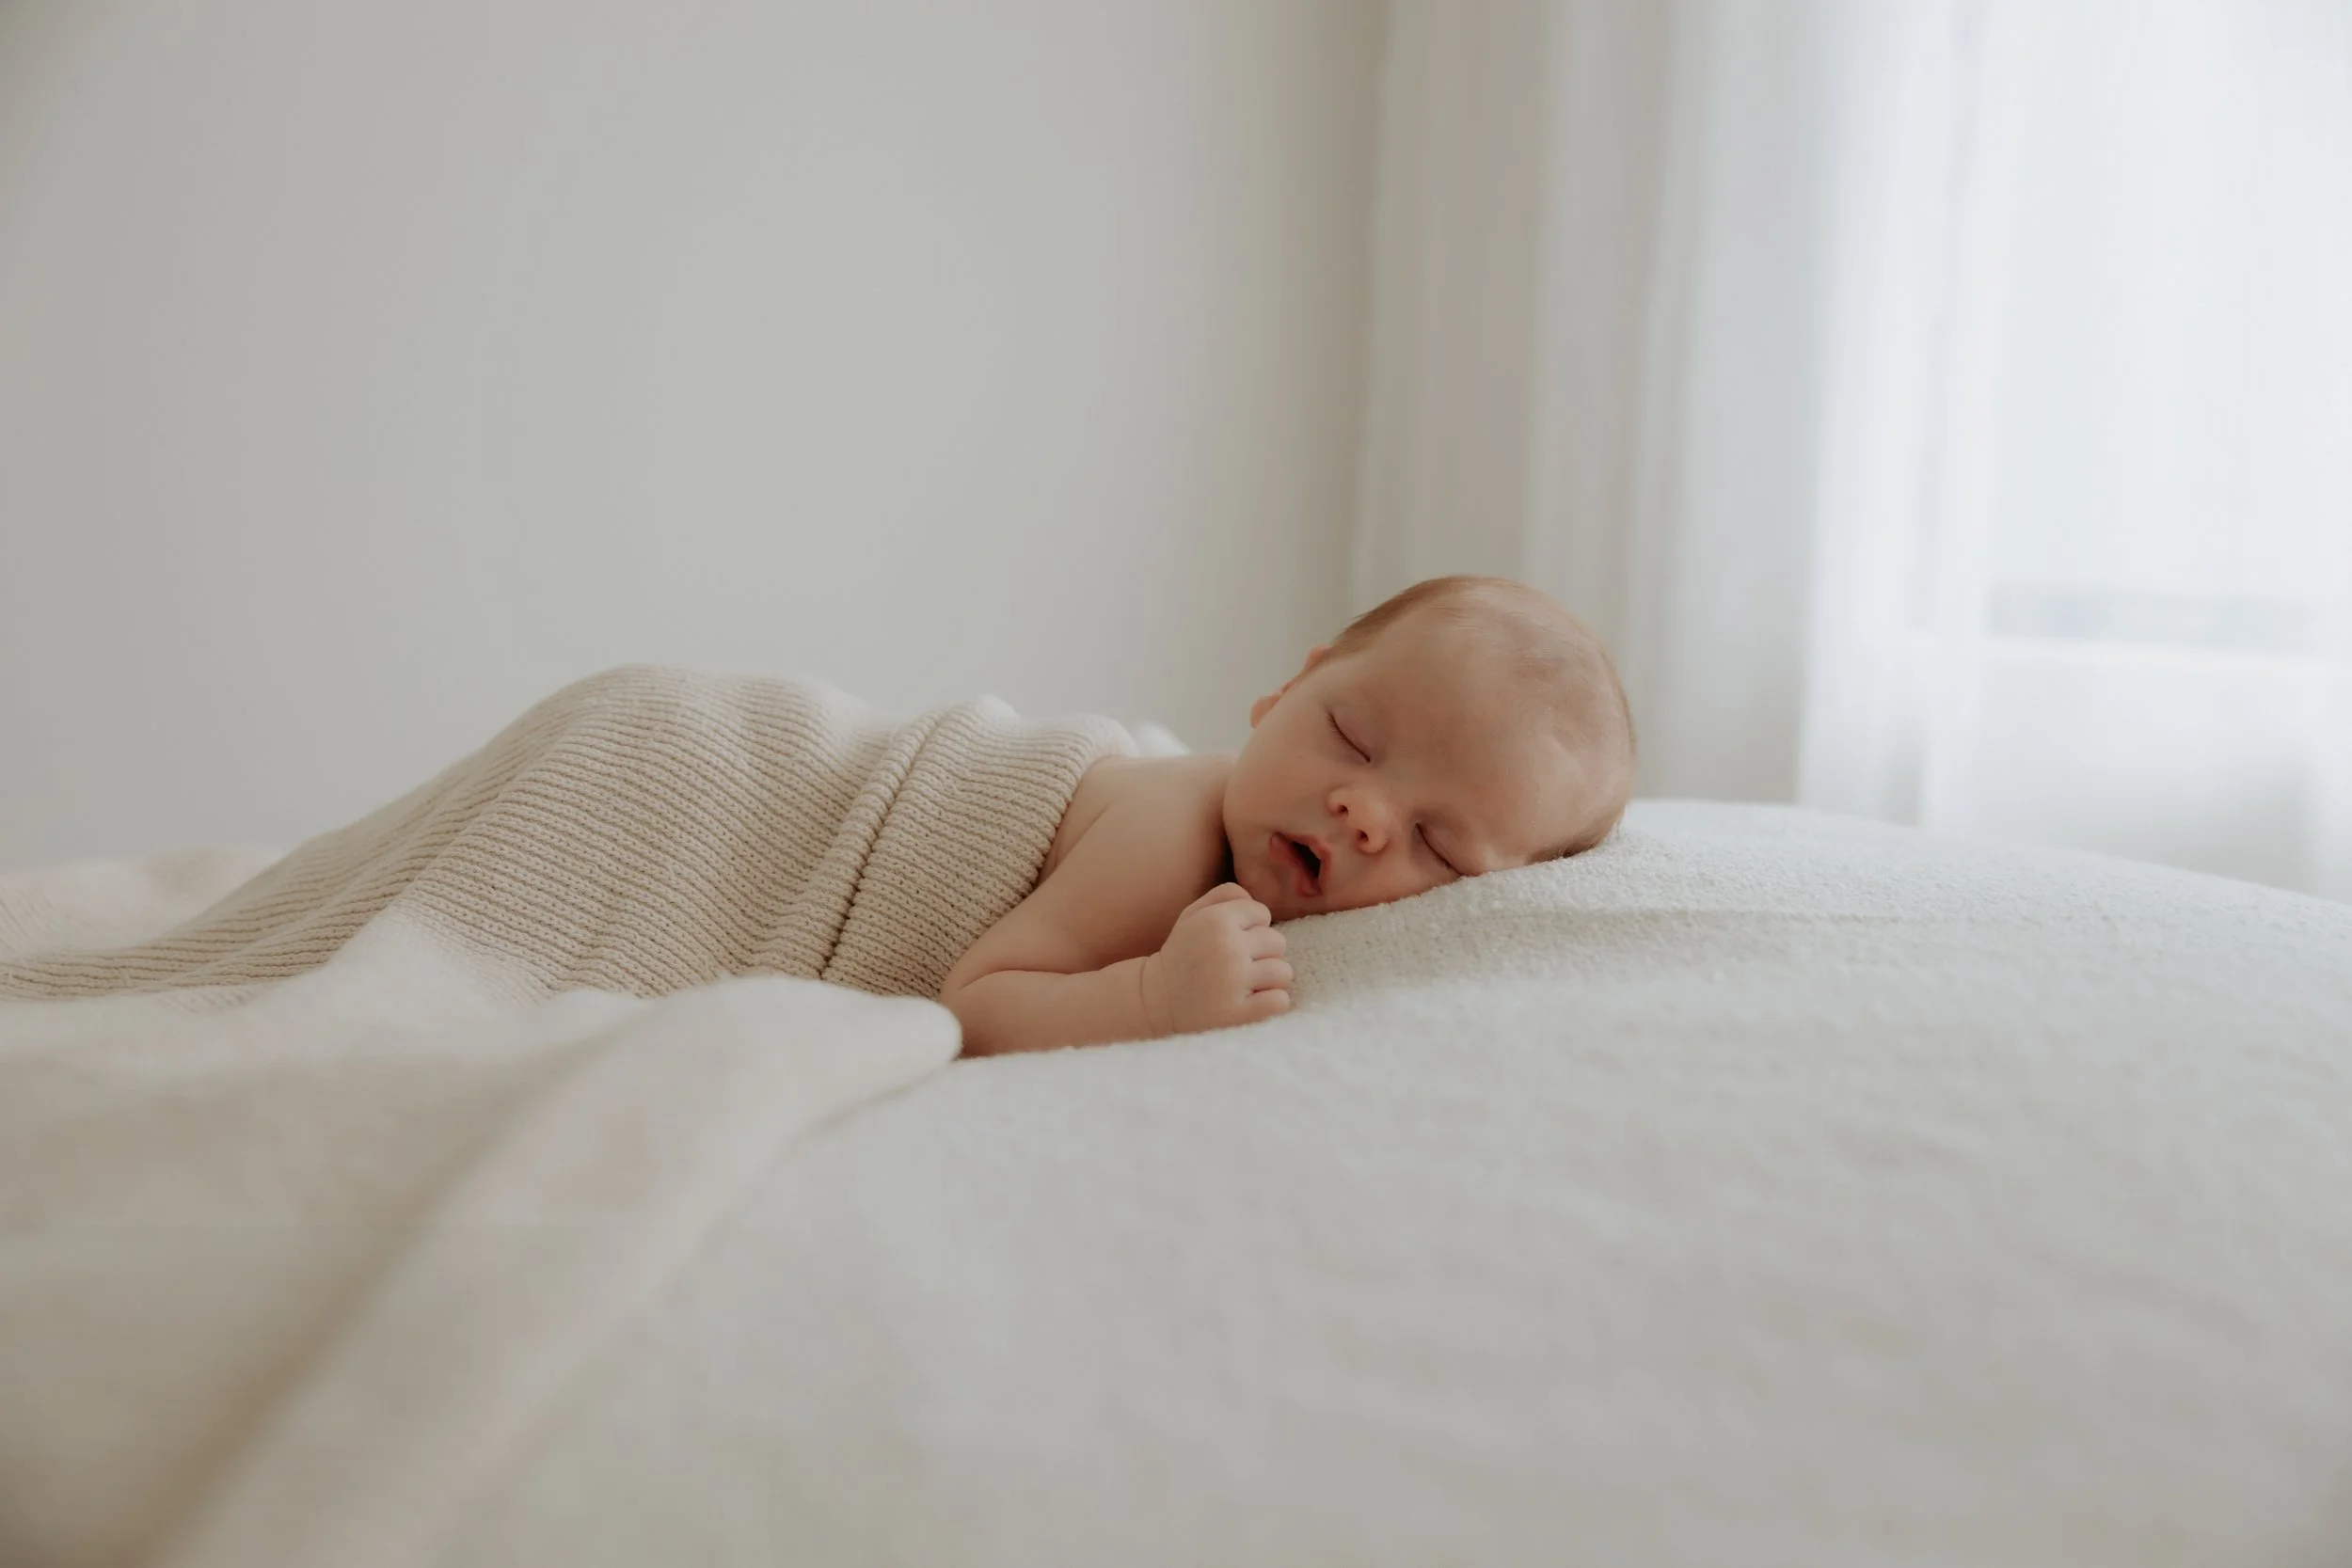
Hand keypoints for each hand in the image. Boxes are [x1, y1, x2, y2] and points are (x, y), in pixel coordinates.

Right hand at [1140, 883, 1291, 1035]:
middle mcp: (1227, 948)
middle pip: (1277, 942)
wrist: (1154, 1001)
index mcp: (1216, 920)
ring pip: (1283, 972)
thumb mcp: (1192, 915)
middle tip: (1239, 965)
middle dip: (1262, 953)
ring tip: (1247, 985)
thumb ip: (1224, 896)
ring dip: (1270, 980)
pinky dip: (1272, 1003)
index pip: (1262, 913)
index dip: (1251, 927)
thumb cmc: (1182, 954)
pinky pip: (1280, 1001)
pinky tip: (1252, 1002)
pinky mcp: (1238, 1014)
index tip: (1234, 942)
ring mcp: (1234, 982)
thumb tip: (1255, 900)